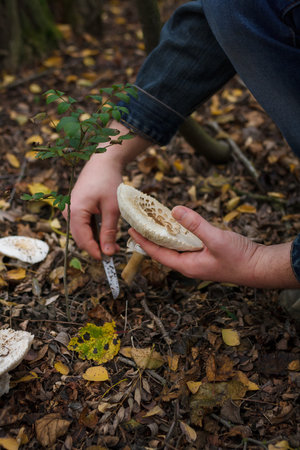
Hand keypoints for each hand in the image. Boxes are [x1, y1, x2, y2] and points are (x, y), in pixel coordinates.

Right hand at [65, 120, 149, 258]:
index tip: (107, 260)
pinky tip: (106, 230)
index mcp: (75, 212)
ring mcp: (71, 210)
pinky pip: (83, 224)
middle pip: (80, 238)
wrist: (103, 162)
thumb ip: (109, 231)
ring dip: (96, 239)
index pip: (82, 240)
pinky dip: (94, 230)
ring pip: (82, 232)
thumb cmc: (108, 181)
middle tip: (115, 250)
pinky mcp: (75, 208)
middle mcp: (69, 212)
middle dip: (96, 246)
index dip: (95, 252)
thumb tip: (107, 253)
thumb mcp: (112, 208)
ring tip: (113, 241)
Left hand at [129, 206, 297, 287]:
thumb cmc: (240, 258)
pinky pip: (186, 244)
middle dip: (150, 237)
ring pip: (175, 247)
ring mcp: (198, 260)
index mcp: (187, 265)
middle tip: (139, 222)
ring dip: (164, 235)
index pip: (158, 254)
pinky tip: (178, 224)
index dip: (143, 242)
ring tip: (153, 221)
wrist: (260, 266)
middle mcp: (190, 265)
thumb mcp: (216, 239)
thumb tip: (175, 210)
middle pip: (164, 251)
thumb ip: (196, 225)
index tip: (131, 230)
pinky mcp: (206, 255)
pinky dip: (179, 234)